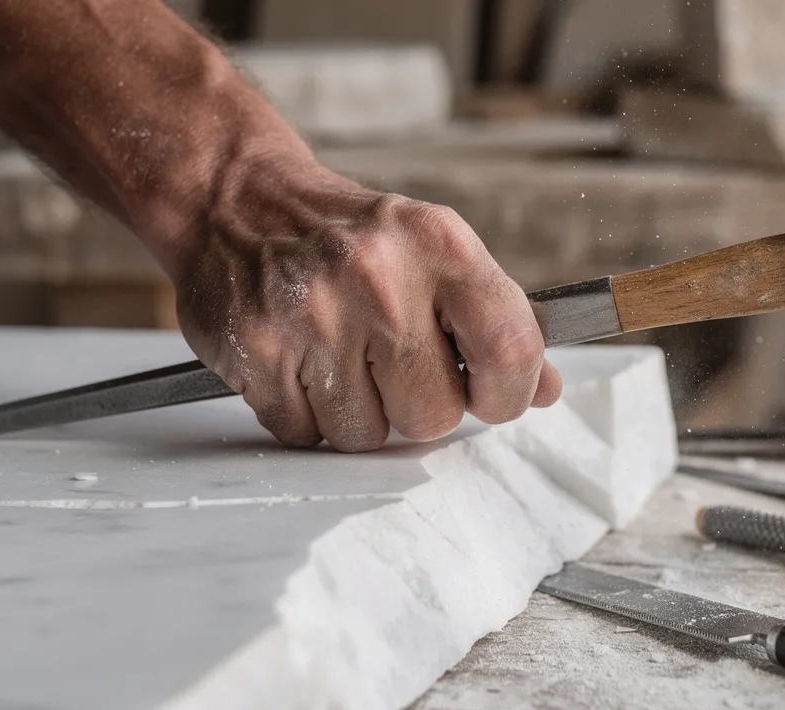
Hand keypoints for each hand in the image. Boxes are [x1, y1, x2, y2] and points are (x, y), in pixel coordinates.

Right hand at [171, 156, 561, 451]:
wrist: (237, 197)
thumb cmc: (352, 235)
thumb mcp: (437, 250)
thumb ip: (496, 319)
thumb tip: (546, 389)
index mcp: (439, 244)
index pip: (511, 350)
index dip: (509, 394)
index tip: (492, 396)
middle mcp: (378, 278)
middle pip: (434, 415)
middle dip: (418, 407)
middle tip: (392, 365)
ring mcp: (313, 317)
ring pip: (367, 437)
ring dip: (359, 414)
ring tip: (339, 357)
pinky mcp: (258, 353)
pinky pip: (305, 435)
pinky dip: (306, 414)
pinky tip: (300, 363)